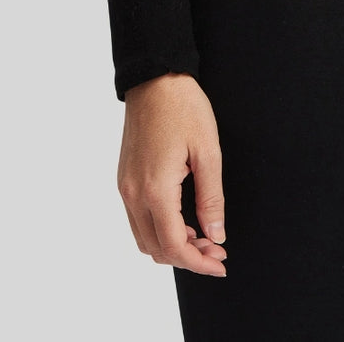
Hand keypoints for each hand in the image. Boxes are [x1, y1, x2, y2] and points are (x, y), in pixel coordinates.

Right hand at [117, 73, 226, 277]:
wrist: (154, 79)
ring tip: (202, 236)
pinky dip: (159, 229)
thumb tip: (216, 236)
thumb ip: (211, 198)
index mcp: (155, 189)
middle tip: (216, 250)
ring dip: (172, 245)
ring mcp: (124, 187)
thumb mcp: (208, 151)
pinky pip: (138, 220)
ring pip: (144, 238)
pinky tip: (182, 220)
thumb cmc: (183, 108)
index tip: (220, 264)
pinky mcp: (123, 179)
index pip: (173, 245)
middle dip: (187, 257)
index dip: (198, 262)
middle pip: (156, 249)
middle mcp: (133, 194)